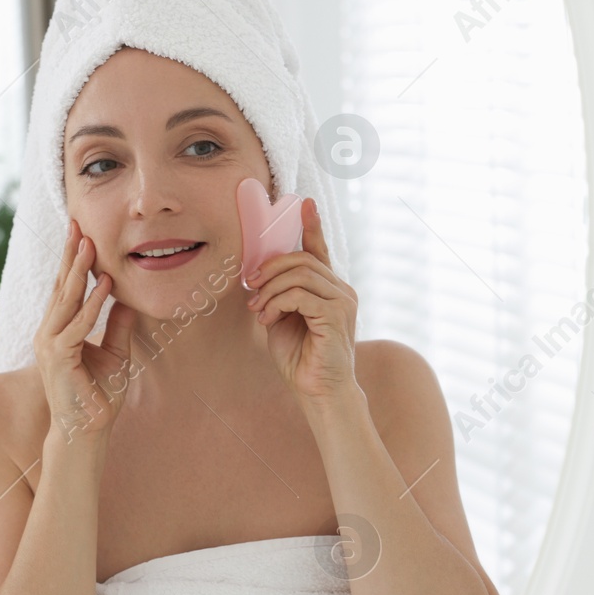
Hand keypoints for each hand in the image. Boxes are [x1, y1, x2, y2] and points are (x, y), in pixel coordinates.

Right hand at [34, 219, 135, 441]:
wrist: (88, 430)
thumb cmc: (99, 395)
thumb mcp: (116, 353)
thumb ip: (118, 325)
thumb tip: (126, 299)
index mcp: (58, 330)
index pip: (66, 288)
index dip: (72, 260)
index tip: (81, 232)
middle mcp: (48, 333)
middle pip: (61, 286)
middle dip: (69, 254)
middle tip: (77, 223)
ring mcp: (49, 344)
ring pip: (66, 300)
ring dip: (79, 271)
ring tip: (90, 244)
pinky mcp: (58, 358)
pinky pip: (78, 324)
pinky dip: (93, 304)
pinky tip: (106, 284)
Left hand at [245, 196, 359, 403]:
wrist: (318, 391)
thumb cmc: (301, 357)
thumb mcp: (283, 317)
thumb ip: (278, 294)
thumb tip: (258, 274)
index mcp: (329, 288)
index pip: (320, 250)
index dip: (312, 225)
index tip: (304, 203)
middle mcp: (341, 290)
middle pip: (302, 259)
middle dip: (270, 269)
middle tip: (250, 286)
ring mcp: (342, 301)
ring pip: (300, 274)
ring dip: (270, 290)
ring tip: (259, 310)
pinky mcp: (337, 316)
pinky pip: (300, 294)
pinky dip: (277, 303)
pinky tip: (268, 319)